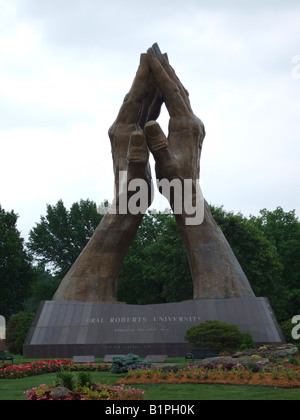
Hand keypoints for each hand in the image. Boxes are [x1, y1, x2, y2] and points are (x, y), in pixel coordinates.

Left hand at [108, 54, 162, 211]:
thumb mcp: (136, 173)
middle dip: (145, 75)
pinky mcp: (135, 139)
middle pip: (135, 96)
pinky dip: (153, 103)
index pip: (132, 99)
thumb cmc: (132, 191)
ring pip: (141, 104)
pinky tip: (160, 95)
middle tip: (154, 54)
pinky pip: (145, 115)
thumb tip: (139, 134)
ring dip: (150, 86)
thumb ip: (137, 154)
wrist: (128, 203)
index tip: (147, 58)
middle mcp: (122, 129)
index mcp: (121, 133)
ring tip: (159, 68)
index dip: (140, 78)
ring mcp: (128, 133)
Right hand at [144, 45, 204, 223]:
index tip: (151, 55)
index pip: (173, 93)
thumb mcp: (163, 164)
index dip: (161, 74)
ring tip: (162, 64)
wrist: (188, 193)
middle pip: (180, 89)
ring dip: (172, 79)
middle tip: (156, 50)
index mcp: (185, 127)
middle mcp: (193, 123)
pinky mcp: (193, 132)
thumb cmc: (173, 182)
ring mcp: (195, 127)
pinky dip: (174, 94)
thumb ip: (157, 144)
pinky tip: (169, 91)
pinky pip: (183, 107)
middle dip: (167, 69)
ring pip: (183, 96)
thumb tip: (149, 123)